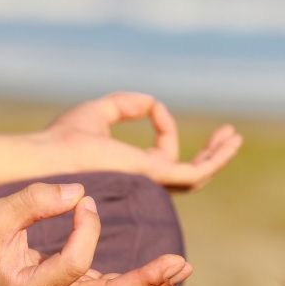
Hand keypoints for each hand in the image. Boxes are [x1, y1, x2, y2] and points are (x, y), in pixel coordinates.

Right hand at [0, 181, 190, 285]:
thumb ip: (33, 202)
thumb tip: (79, 192)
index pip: (74, 263)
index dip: (87, 228)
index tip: (84, 199)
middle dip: (145, 281)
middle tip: (178, 262)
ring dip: (150, 284)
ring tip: (183, 267)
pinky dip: (138, 284)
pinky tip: (166, 274)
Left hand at [41, 92, 241, 190]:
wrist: (50, 156)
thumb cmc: (63, 139)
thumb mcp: (99, 112)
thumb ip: (125, 105)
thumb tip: (152, 103)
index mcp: (130, 170)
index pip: (161, 154)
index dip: (164, 128)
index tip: (153, 107)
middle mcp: (142, 182)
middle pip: (186, 174)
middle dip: (208, 155)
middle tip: (228, 135)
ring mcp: (149, 182)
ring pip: (195, 176)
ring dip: (217, 157)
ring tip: (234, 137)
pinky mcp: (152, 176)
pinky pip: (193, 173)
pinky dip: (213, 159)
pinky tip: (227, 141)